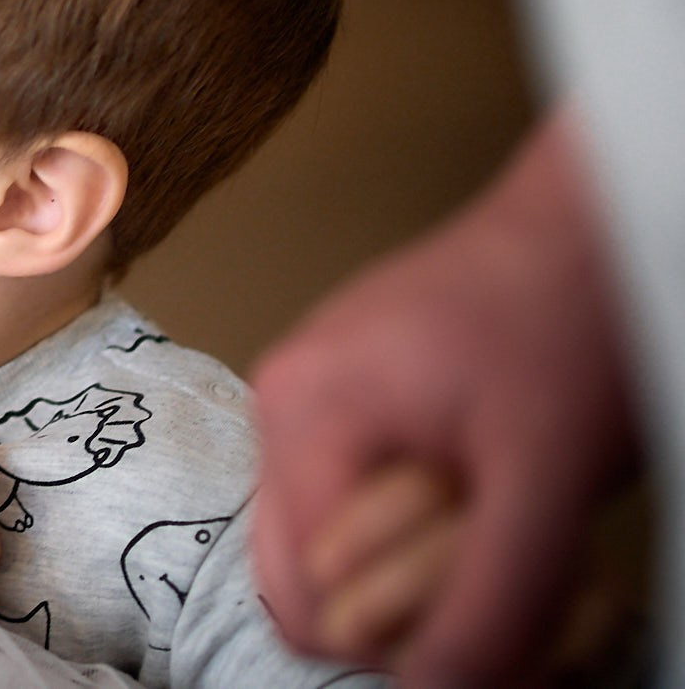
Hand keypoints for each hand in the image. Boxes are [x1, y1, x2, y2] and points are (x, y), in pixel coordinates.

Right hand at [250, 108, 639, 686]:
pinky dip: (419, 534)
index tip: (498, 628)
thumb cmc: (561, 316)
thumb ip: (487, 594)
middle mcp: (284, 406)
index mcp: (305, 416)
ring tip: (505, 541)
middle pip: (297, 581)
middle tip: (504, 597)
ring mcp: (309, 399)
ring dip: (415, 578)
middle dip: (401, 619)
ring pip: (326, 548)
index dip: (403, 642)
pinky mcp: (345, 399)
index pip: (306, 600)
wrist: (584, 227)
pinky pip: (351, 505)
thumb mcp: (543, 479)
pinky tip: (493, 505)